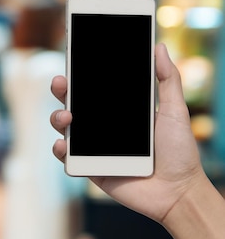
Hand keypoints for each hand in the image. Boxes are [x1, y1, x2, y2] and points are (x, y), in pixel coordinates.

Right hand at [49, 43, 206, 222]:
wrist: (178, 191)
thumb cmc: (180, 152)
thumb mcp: (175, 110)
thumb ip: (168, 79)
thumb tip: (159, 47)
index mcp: (118, 110)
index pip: (93, 88)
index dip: (81, 75)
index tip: (74, 58)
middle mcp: (102, 126)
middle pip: (73, 102)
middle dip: (62, 90)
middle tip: (62, 82)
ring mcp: (93, 147)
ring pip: (65, 127)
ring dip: (58, 117)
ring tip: (67, 117)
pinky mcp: (88, 168)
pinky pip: (66, 157)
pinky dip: (59, 149)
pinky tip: (64, 144)